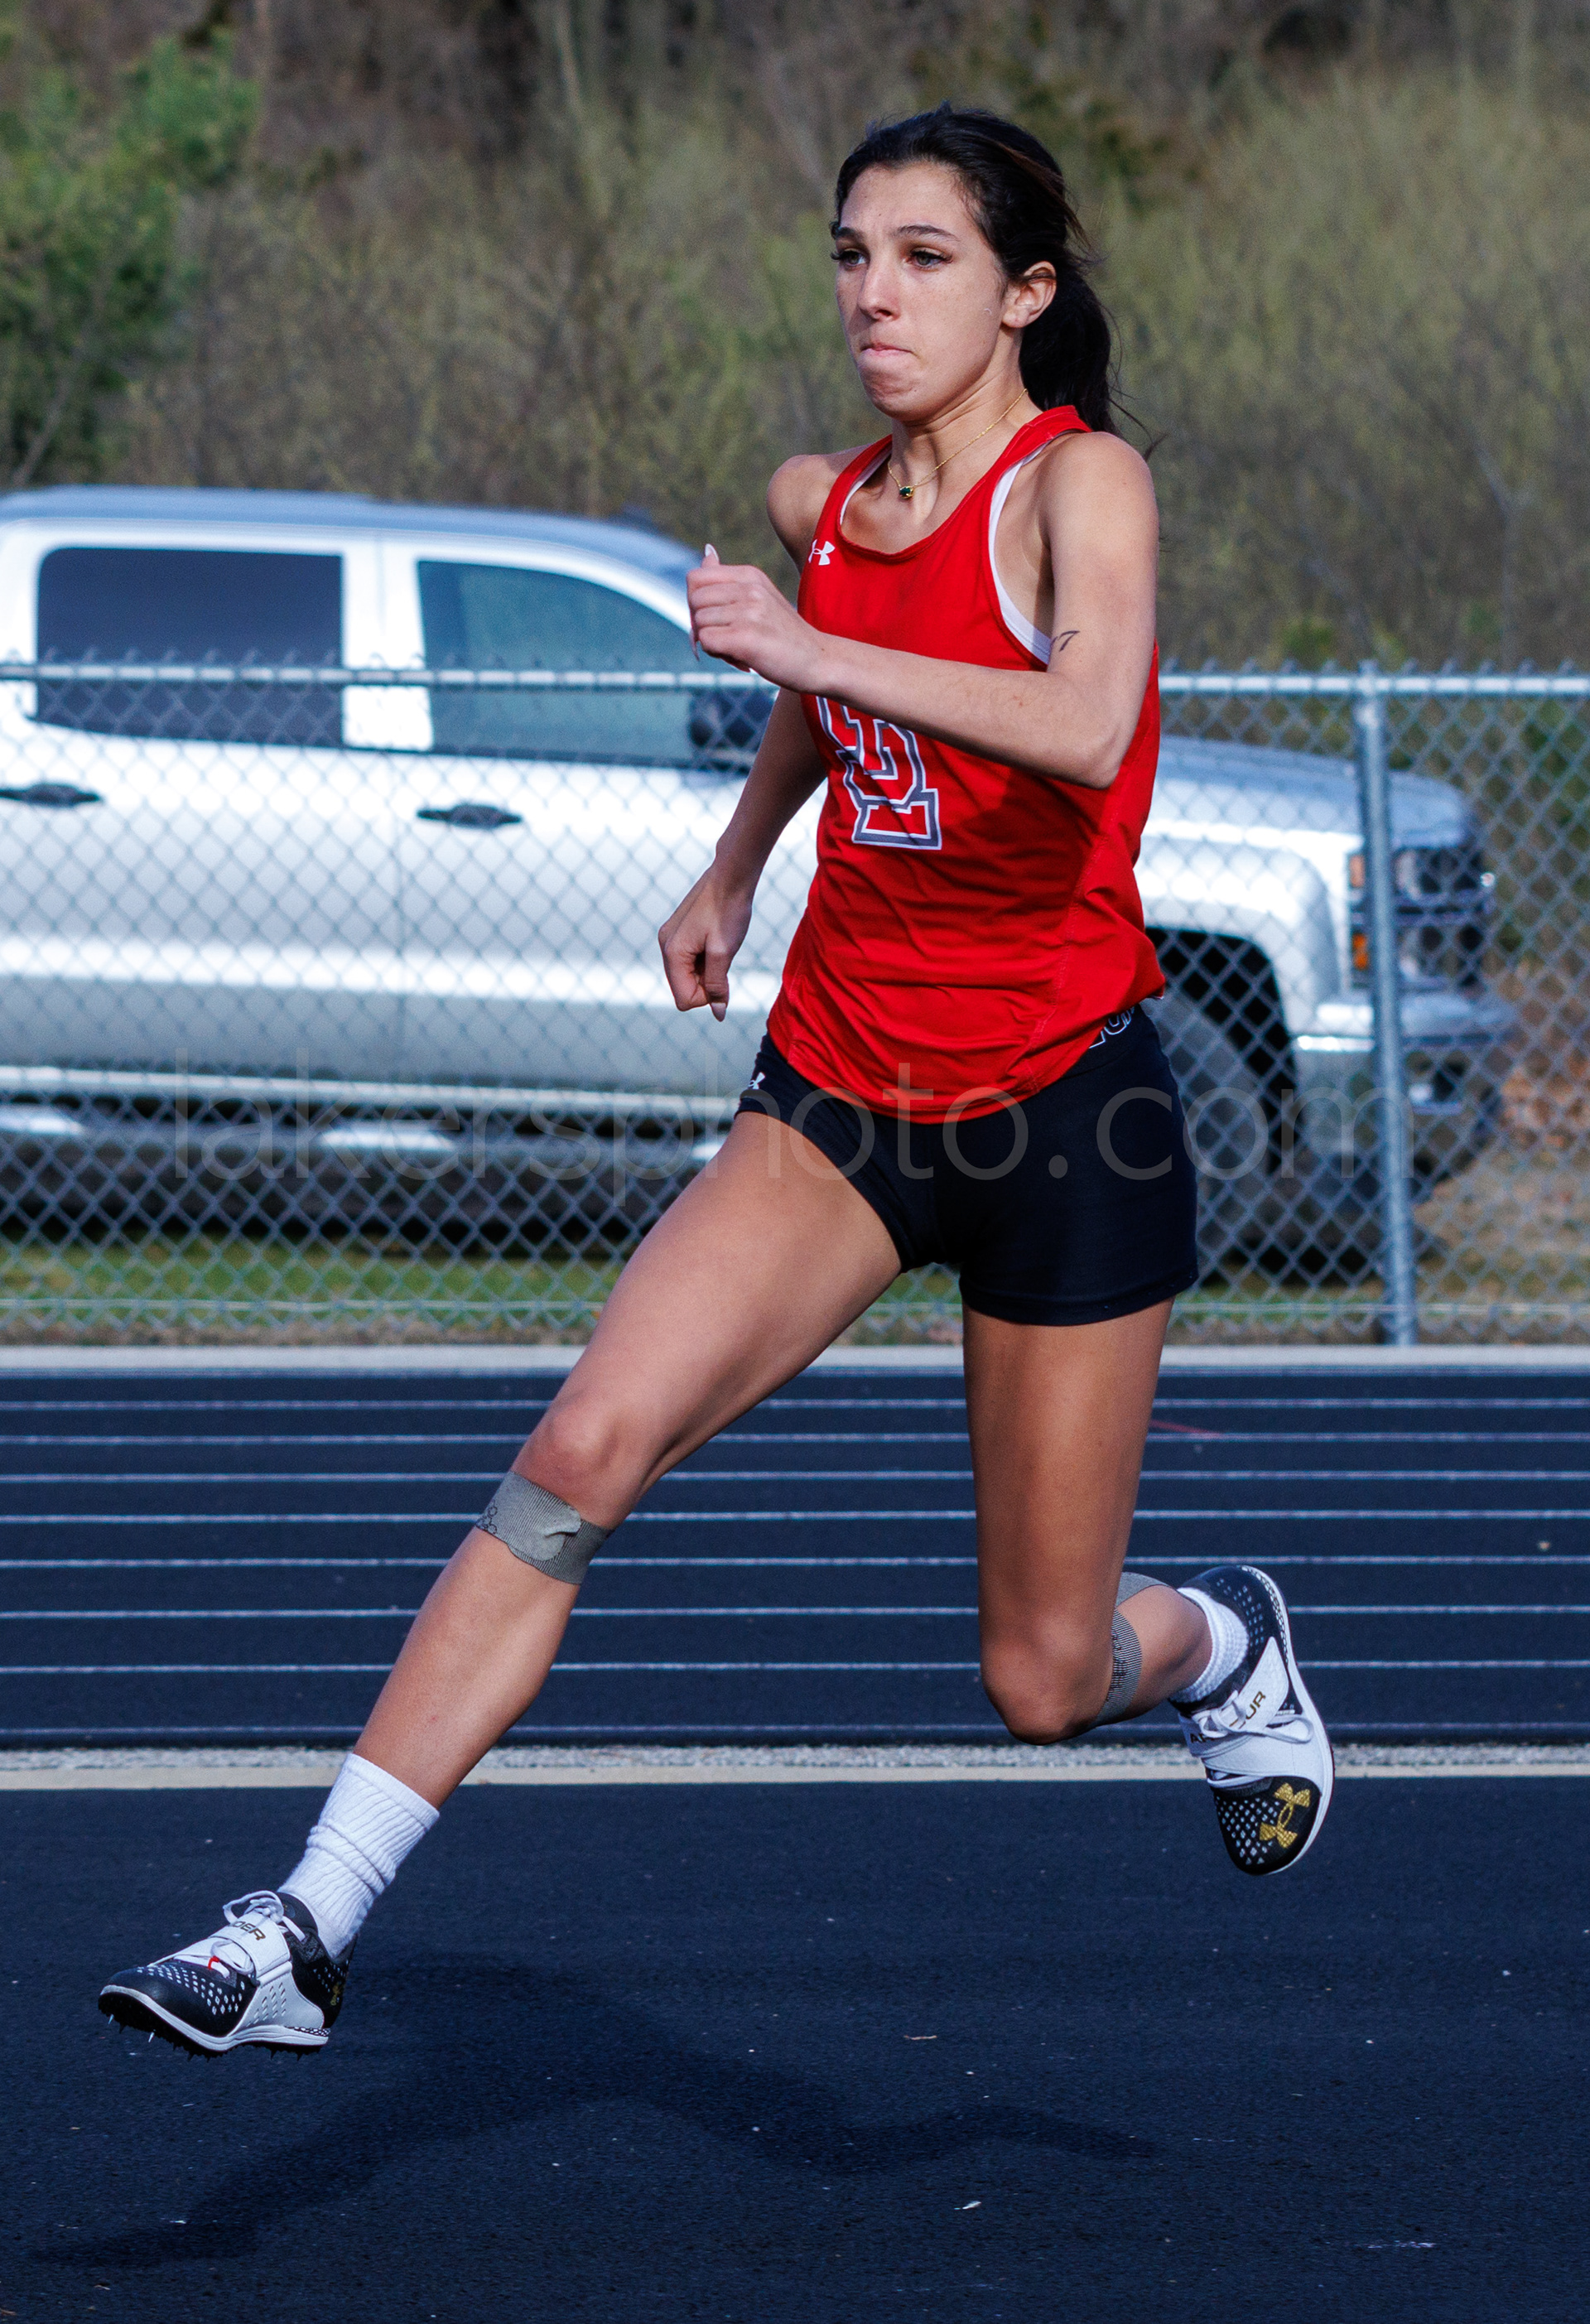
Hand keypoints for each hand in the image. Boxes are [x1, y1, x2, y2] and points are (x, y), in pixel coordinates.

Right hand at [659, 863, 755, 1020]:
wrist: (732, 875)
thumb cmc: (729, 911)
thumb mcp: (724, 952)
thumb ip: (717, 985)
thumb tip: (718, 1015)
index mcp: (672, 952)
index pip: (684, 999)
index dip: (707, 996)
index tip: (722, 975)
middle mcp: (665, 946)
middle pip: (683, 988)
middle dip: (706, 982)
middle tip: (723, 959)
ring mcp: (669, 938)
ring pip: (687, 974)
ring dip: (707, 970)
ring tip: (720, 947)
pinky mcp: (678, 932)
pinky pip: (688, 960)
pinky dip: (704, 959)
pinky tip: (716, 941)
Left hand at [687, 545, 823, 691]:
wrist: (818, 660)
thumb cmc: (783, 633)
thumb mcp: (759, 596)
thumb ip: (728, 579)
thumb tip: (706, 551)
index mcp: (750, 574)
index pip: (695, 578)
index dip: (696, 603)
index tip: (715, 619)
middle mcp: (750, 588)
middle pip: (693, 600)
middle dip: (701, 623)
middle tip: (726, 636)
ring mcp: (749, 611)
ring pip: (699, 623)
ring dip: (711, 642)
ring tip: (738, 648)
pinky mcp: (746, 637)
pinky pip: (706, 642)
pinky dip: (716, 654)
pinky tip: (739, 658)